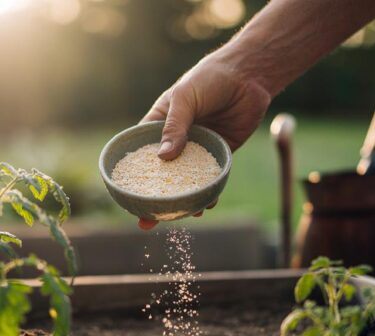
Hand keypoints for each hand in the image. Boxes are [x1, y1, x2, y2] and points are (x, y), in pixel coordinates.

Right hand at [137, 53, 271, 229]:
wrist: (248, 75)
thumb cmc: (210, 78)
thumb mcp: (185, 98)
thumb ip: (176, 126)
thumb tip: (164, 158)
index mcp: (160, 124)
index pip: (142, 154)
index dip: (134, 175)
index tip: (126, 197)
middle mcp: (178, 140)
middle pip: (164, 174)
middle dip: (155, 198)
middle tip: (146, 221)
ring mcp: (199, 148)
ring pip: (188, 180)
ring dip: (184, 199)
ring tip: (180, 217)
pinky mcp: (221, 153)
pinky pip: (212, 177)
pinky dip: (209, 192)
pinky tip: (207, 204)